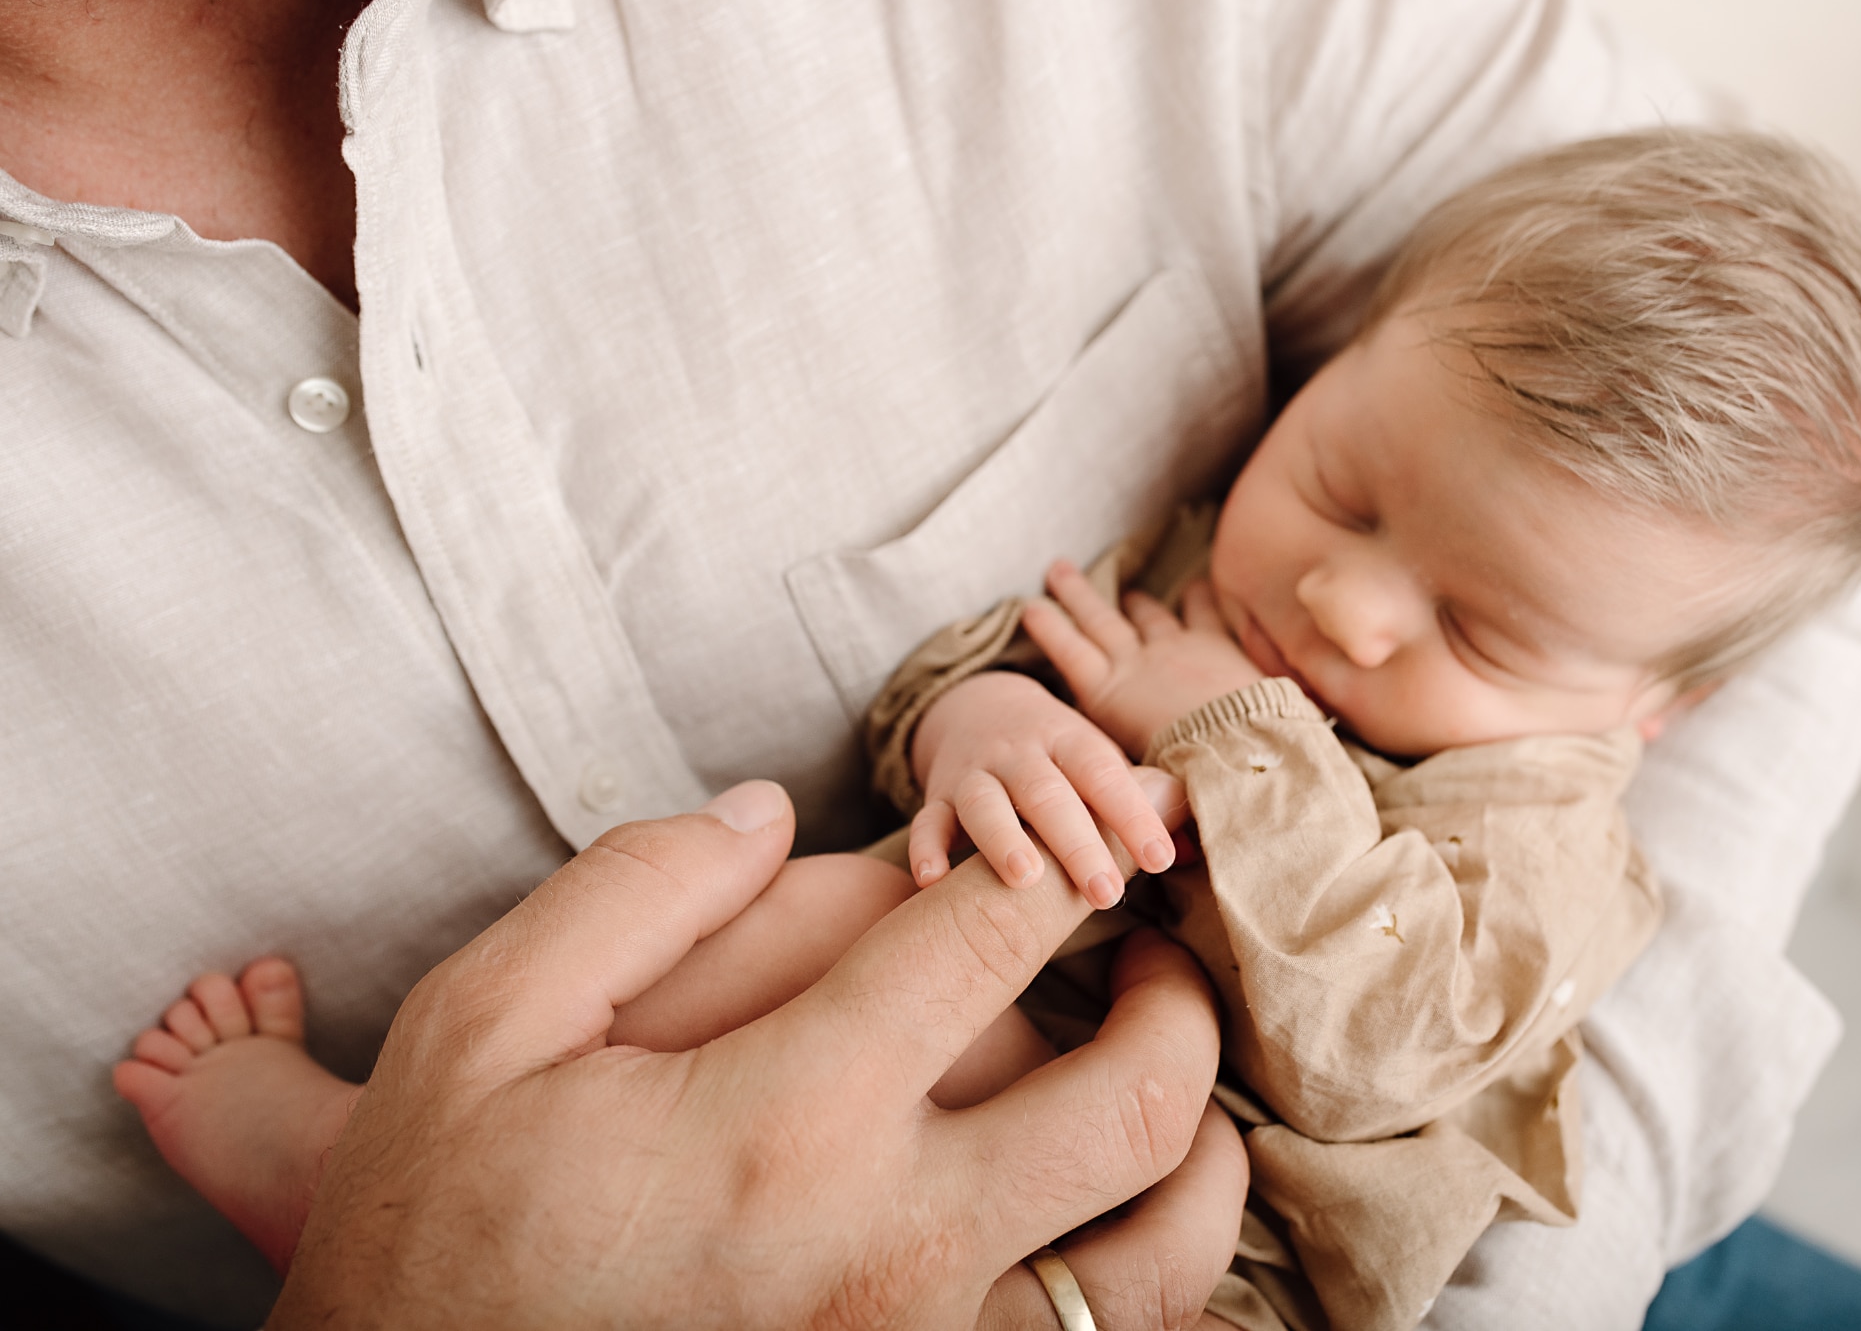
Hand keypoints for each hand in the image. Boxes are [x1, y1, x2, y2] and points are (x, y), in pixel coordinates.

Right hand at [267, 781, 1229, 1330]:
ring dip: (1199, 1148)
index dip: (1050, 858)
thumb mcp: (480, 1026)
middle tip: (1147, 944)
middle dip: (1173, 995)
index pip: (988, 941)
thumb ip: (635, 889)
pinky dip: (1140, 1273)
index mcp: (787, 1122)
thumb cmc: (437, 1224)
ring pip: (1160, 1257)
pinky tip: (1106, 1219)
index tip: (1079, 828)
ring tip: (1163, 1077)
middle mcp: (892, 1249)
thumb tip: (770, 812)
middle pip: (1135, 1101)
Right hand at [910, 671, 1176, 906]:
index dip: (1133, 814)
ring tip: (1025, 880)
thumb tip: (1194, 848)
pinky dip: (925, 849)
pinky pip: (927, 820)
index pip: (1104, 775)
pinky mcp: (937, 794)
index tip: (1161, 857)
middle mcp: (1020, 752)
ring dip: (1003, 840)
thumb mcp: (1097, 759)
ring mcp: (975, 772)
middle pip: (1047, 795)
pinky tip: (932, 882)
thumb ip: (1140, 800)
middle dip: (1077, 843)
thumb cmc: (1057, 753)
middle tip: (1107, 893)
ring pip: (985, 803)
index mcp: (1069, 739)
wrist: (978, 706)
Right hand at [1023, 562, 1264, 757]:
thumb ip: (1117, 753)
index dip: (1049, 629)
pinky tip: (1196, 585)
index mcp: (1108, 694)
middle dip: (1077, 594)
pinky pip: (1202, 612)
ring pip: (1147, 614)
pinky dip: (1198, 598)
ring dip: (1135, 601)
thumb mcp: (1132, 766)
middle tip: (1058, 569)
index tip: (1029, 607)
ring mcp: (1174, 647)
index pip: (1069, 653)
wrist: (1230, 746)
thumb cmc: (1178, 768)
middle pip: (1099, 621)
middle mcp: (1135, 662)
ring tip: (1127, 591)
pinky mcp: (1212, 643)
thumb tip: (1107, 774)